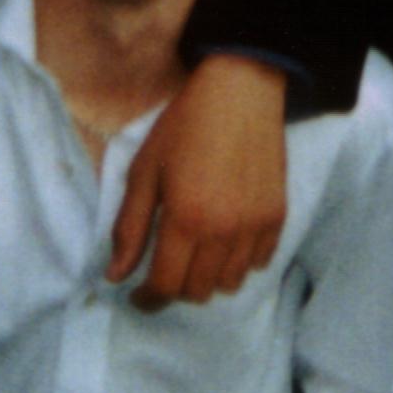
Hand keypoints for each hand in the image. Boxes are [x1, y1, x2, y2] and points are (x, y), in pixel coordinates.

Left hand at [108, 53, 286, 308]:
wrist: (240, 93)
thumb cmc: (183, 127)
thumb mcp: (143, 171)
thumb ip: (130, 227)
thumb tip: (115, 276)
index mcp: (186, 220)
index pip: (166, 285)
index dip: (147, 299)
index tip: (137, 295)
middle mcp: (224, 232)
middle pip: (198, 292)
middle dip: (174, 289)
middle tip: (162, 268)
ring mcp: (255, 228)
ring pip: (229, 283)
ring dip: (206, 278)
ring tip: (193, 254)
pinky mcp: (277, 218)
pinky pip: (257, 264)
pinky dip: (236, 263)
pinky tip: (222, 240)